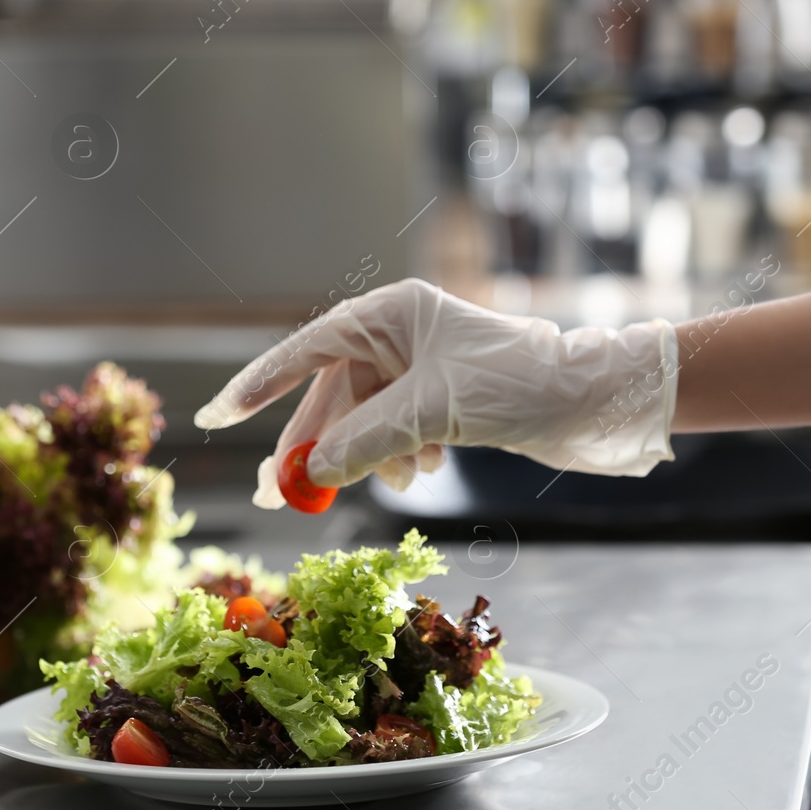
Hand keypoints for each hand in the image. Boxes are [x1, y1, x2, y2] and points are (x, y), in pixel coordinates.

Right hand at [193, 279, 678, 507]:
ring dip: (368, 458)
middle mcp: (399, 336)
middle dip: (312, 446)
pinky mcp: (439, 401)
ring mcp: (419, 369)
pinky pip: (393, 434)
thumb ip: (363, 440)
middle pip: (331, 395)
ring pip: (364, 423)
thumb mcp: (432, 412)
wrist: (594, 401)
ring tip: (393, 482)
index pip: (305, 348)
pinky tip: (425, 470)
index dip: (258, 385)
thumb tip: (309, 471)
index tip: (216, 416)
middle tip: (277, 496)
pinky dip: (399, 458)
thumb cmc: (518, 384)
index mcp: (391, 313)